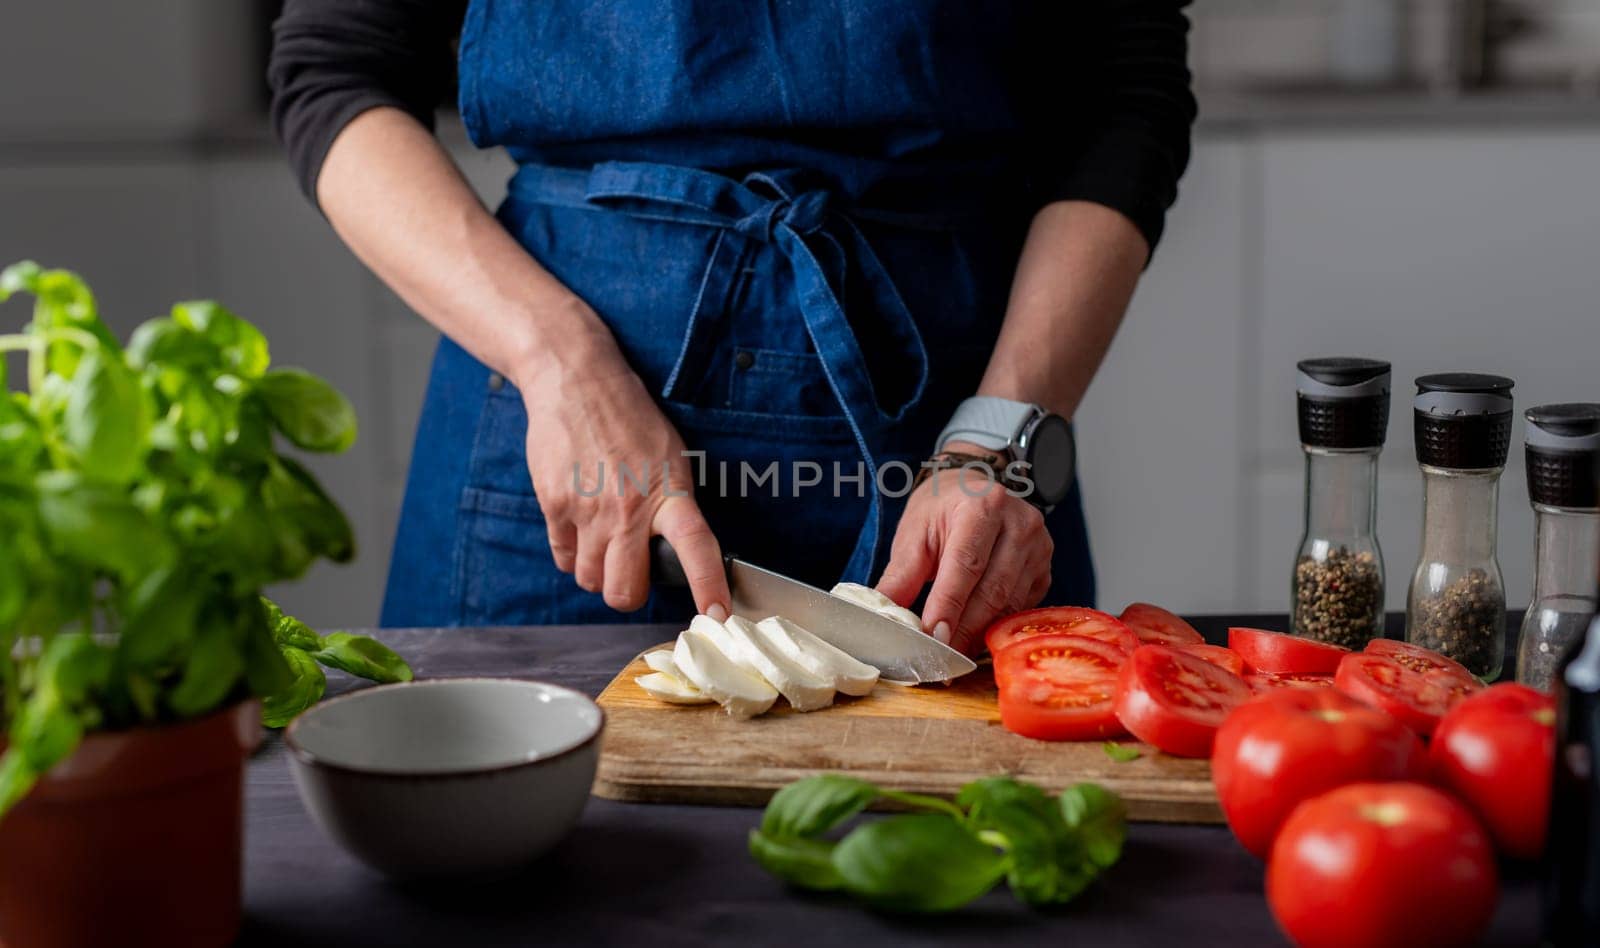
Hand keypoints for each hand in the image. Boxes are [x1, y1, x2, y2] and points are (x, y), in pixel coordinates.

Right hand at [515, 311, 729, 617]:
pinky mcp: (554, 505)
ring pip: (591, 581)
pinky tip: (579, 530)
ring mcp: (588, 511)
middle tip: (633, 575)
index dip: (708, 585)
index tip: (717, 615)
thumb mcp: (670, 454)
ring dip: (598, 573)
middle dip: (629, 593)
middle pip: (625, 591)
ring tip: (603, 544)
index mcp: (669, 492)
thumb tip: (676, 551)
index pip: (696, 547)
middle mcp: (629, 509)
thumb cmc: (629, 418)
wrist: (576, 380)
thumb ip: (673, 504)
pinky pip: (562, 558)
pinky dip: (571, 555)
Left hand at [876, 452, 1052, 654]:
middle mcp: (1018, 523)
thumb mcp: (914, 534)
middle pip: (992, 589)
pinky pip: (1022, 608)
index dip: (949, 604)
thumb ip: (901, 576)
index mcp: (981, 506)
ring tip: (954, 652)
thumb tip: (884, 614)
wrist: (975, 491)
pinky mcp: (1045, 569)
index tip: (934, 636)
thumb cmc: (941, 511)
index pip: (966, 564)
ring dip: (980, 633)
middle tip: (941, 656)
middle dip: (964, 628)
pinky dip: (997, 626)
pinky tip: (976, 636)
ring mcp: (1039, 546)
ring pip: (1010, 603)